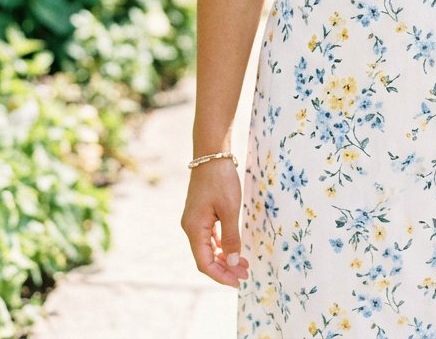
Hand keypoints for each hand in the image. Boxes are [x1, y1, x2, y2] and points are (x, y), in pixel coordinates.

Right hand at [181, 161, 249, 286]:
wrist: (212, 153)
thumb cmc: (221, 180)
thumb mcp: (230, 209)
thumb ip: (232, 237)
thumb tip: (234, 262)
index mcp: (194, 229)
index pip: (204, 263)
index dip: (221, 276)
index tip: (238, 282)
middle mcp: (190, 227)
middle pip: (206, 257)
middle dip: (225, 269)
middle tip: (245, 274)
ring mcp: (194, 220)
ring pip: (208, 247)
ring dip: (225, 257)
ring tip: (243, 264)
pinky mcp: (200, 213)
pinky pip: (209, 236)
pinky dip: (222, 244)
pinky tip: (234, 247)